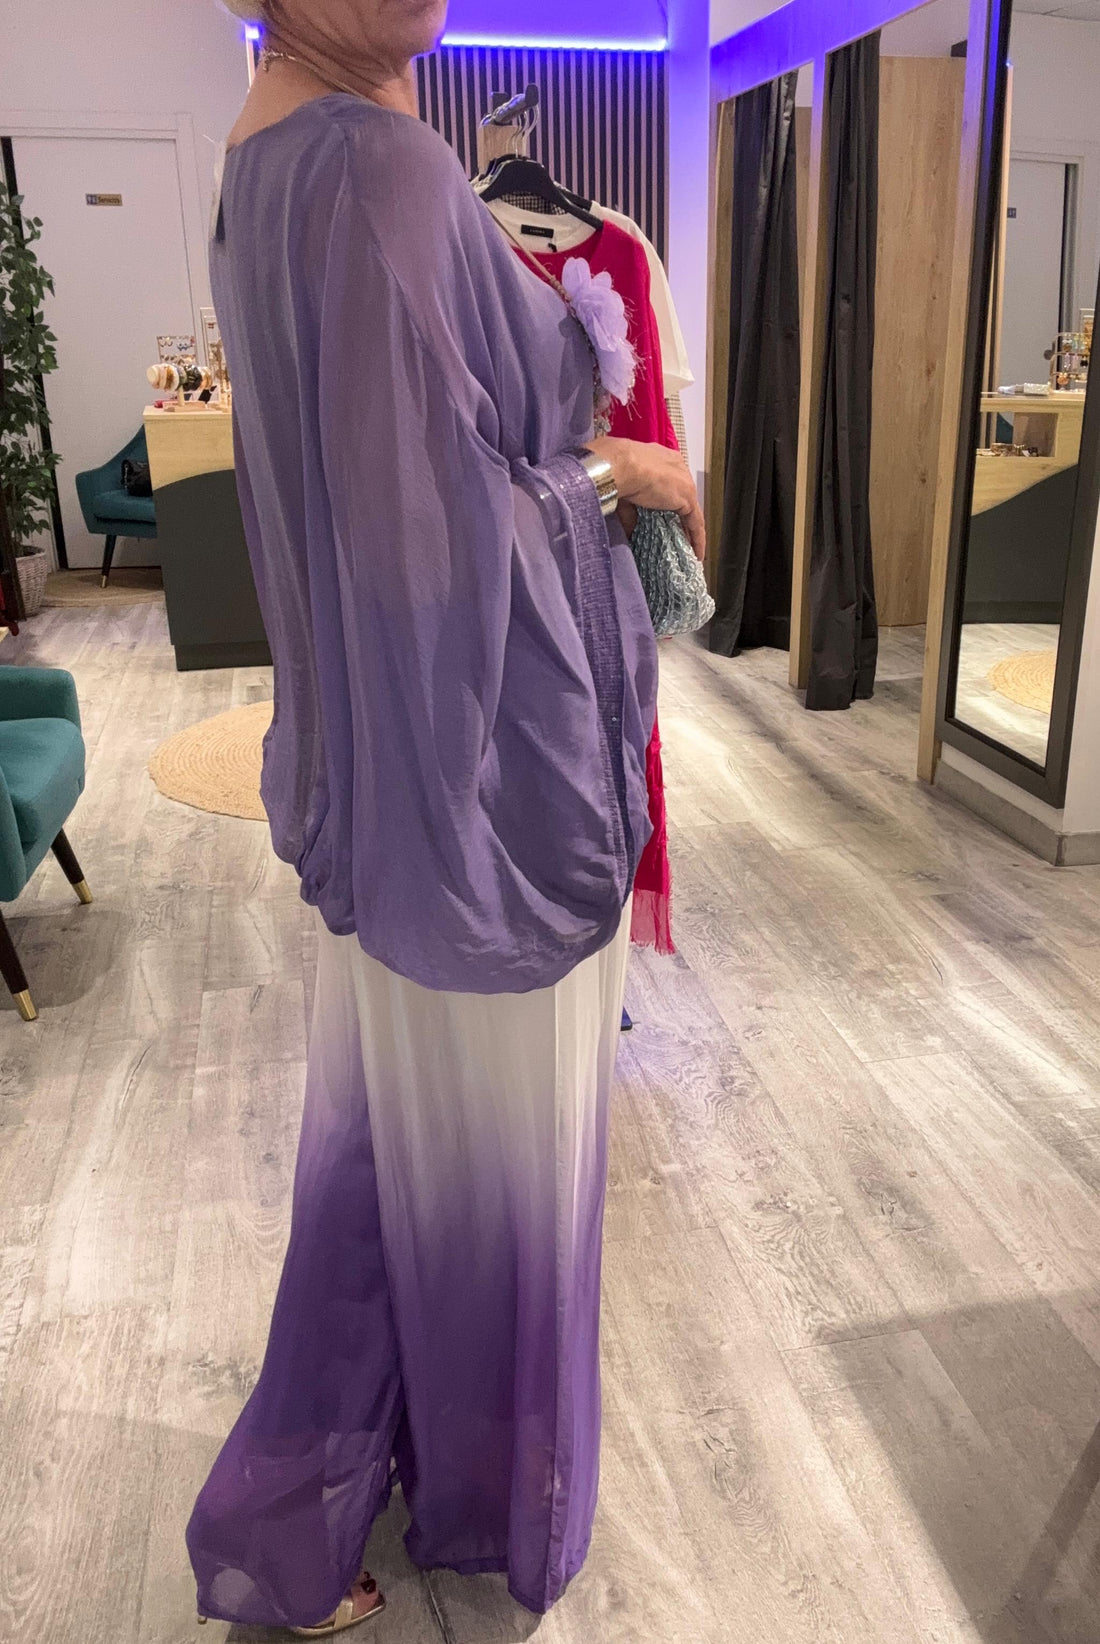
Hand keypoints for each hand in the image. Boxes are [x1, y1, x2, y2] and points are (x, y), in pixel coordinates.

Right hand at [586, 436, 705, 559]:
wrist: (621, 464)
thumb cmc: (616, 470)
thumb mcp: (623, 492)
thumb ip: (630, 512)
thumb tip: (630, 530)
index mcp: (661, 459)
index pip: (670, 483)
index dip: (669, 502)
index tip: (667, 517)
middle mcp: (677, 467)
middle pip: (683, 498)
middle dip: (681, 518)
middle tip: (679, 537)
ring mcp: (685, 483)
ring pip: (691, 512)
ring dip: (690, 531)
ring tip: (689, 550)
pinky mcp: (687, 498)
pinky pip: (696, 523)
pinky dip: (697, 539)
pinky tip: (696, 554)